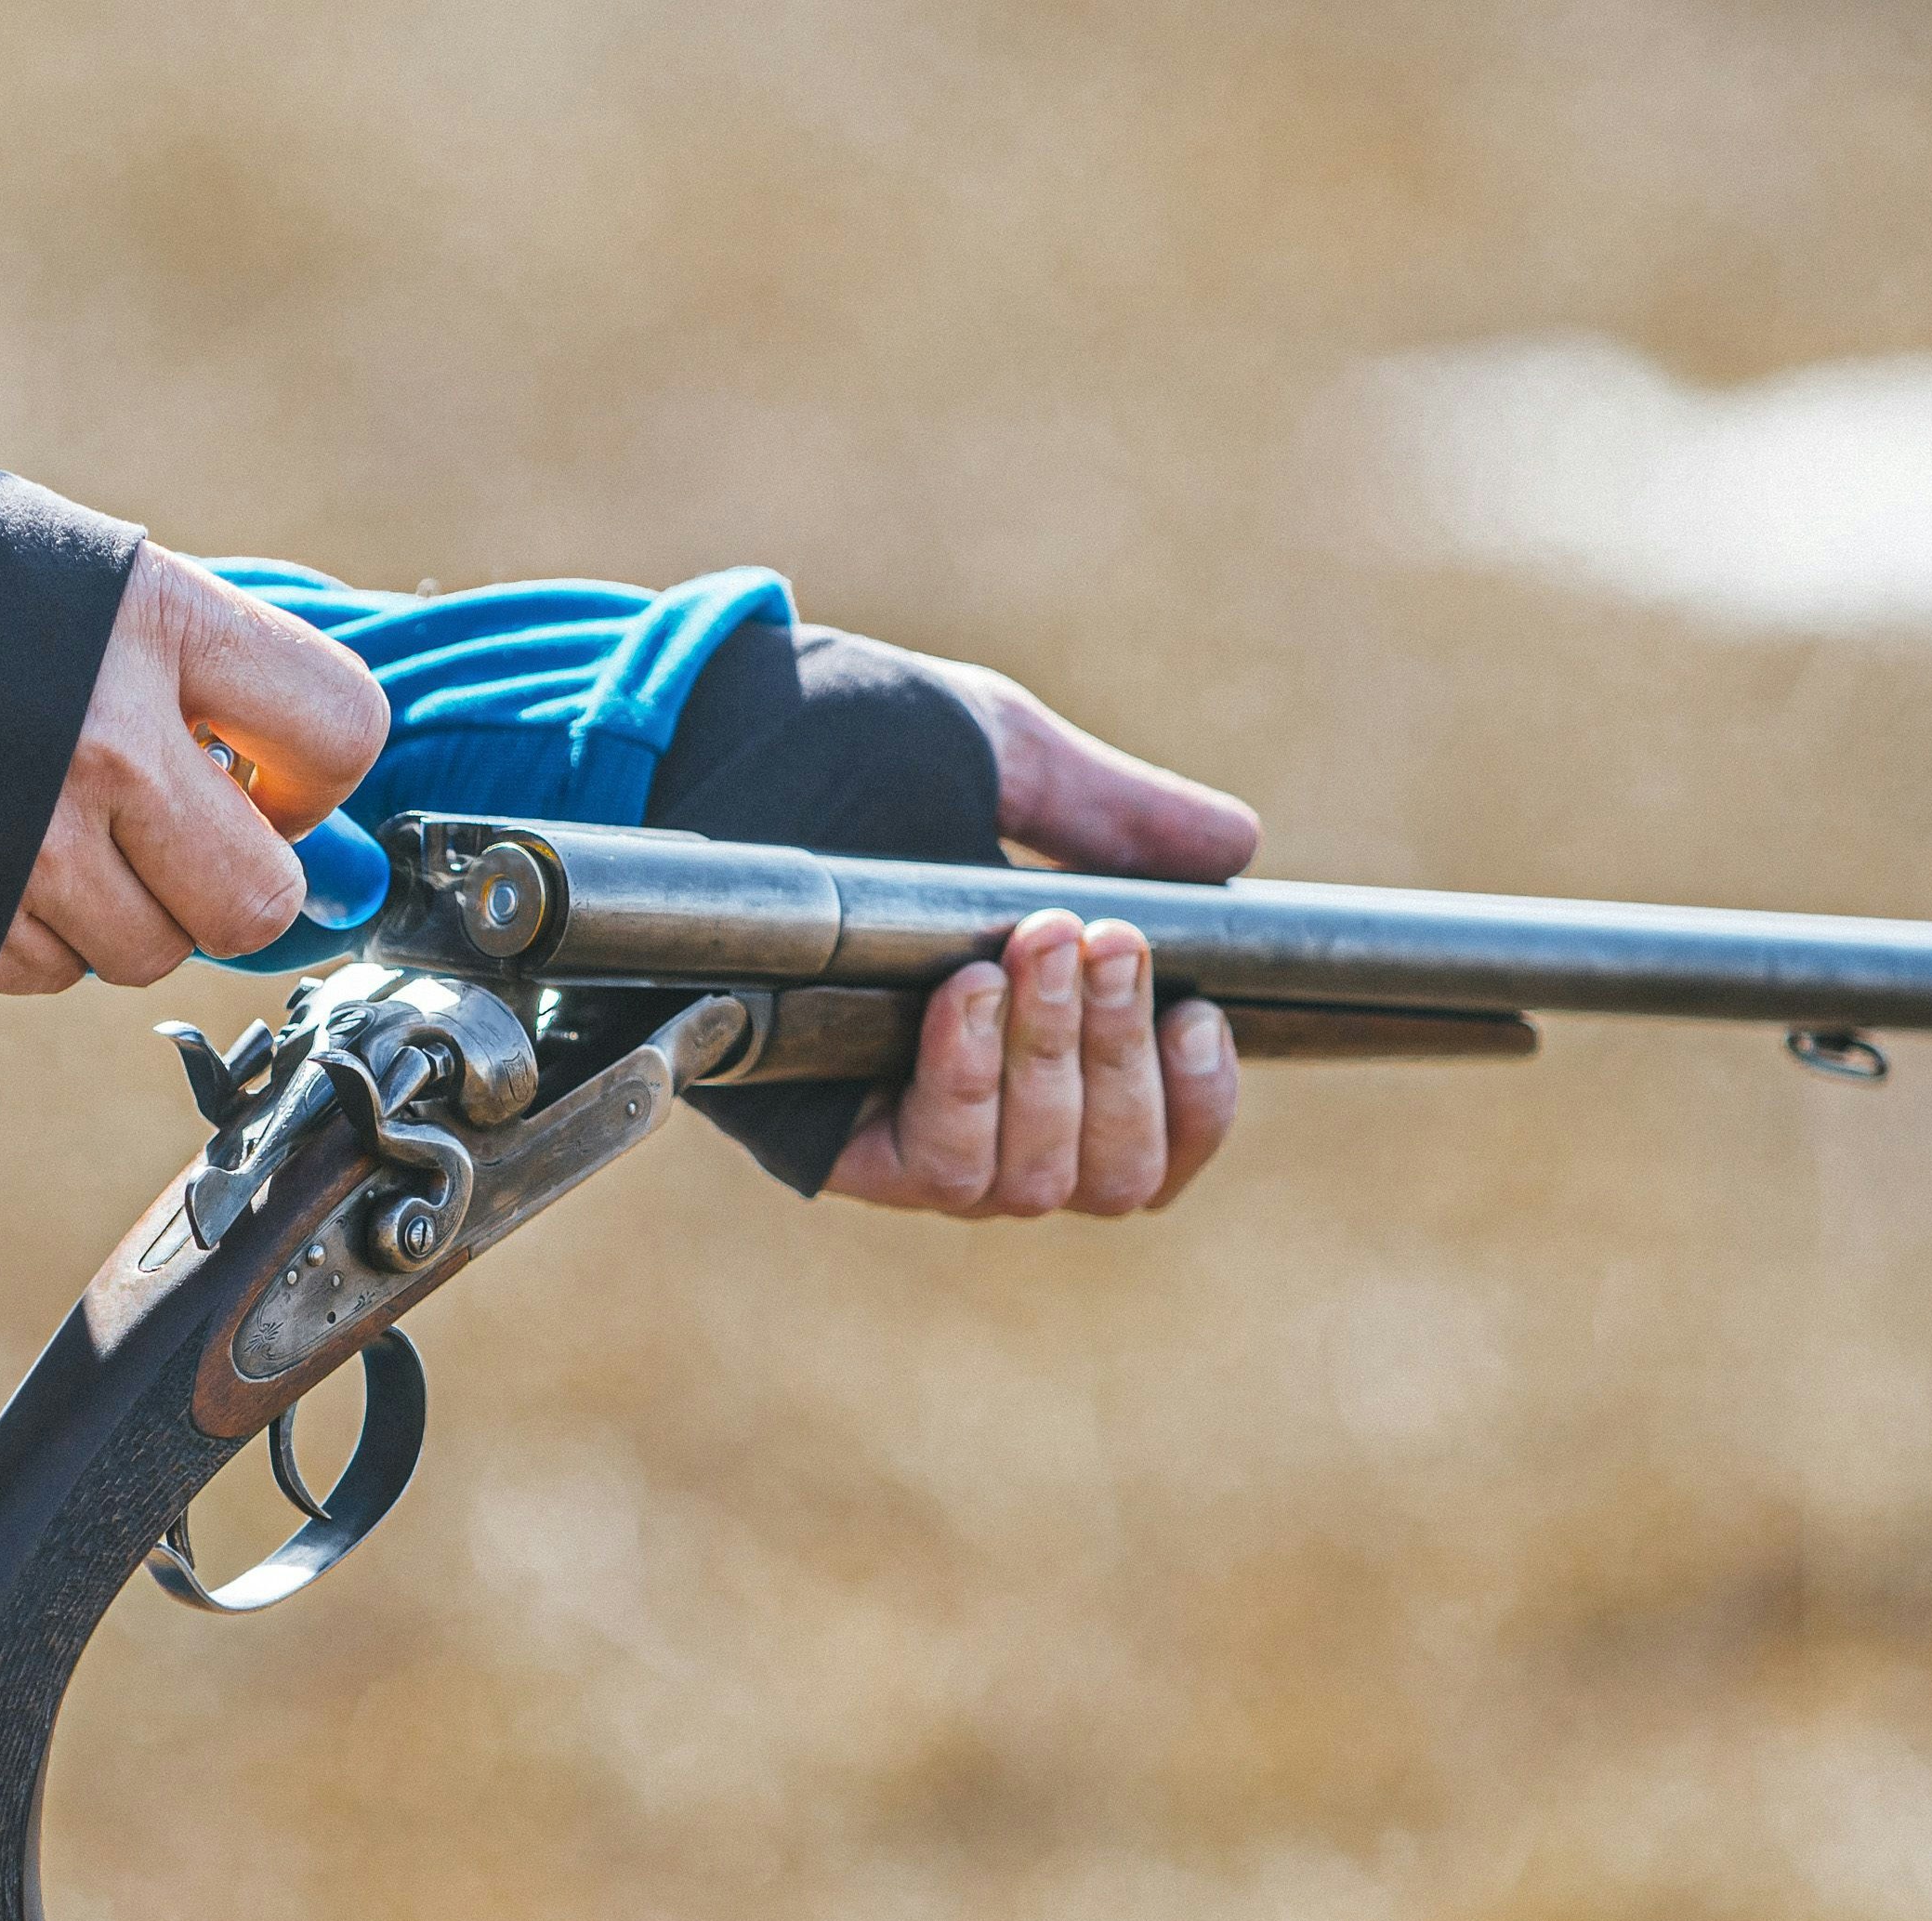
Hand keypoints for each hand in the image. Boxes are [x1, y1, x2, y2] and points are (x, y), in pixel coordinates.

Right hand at [0, 545, 389, 993]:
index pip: (341, 731)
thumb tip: (301, 808)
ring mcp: (26, 840)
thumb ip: (203, 668)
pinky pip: (51, 973)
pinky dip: (38, 933)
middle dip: (235, 888)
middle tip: (183, 842)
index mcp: (155, 621)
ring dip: (127, 915)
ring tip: (65, 836)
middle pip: (257, 899)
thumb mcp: (90, 577)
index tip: (268, 778)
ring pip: (152, 952)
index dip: (318, 778)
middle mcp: (103, 738)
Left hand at [823, 660, 1257, 1216]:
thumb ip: (1112, 814)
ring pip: (1031, 1180)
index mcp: (1039, 1038)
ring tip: (1039, 946)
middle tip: (1108, 942)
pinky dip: (966, 1083)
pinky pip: (933, 1166)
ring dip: (1056, 1062)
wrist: (695, 728)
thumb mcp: (994, 757)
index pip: (1156, 1139)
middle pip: (1109, 1172)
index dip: (1199, 1102)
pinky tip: (962, 992)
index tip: (1199, 1012)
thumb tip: (1235, 846)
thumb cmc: (832, 737)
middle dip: (1125, 1057)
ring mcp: (902, 1126)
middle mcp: (979, 1107)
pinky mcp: (823, 1138)